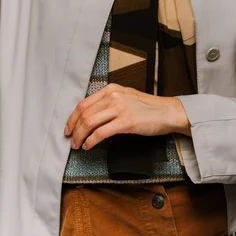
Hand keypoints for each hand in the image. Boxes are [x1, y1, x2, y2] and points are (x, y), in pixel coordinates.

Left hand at [64, 83, 191, 150]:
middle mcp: (113, 96)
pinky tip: (88, 146)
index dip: (72, 117)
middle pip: (84, 114)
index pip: (83, 103)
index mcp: (111, 89)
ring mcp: (119, 108)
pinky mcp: (125, 122)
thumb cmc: (148, 107)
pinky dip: (91, 141)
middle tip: (70, 139)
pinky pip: (100, 133)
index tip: (68, 127)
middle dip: (73, 129)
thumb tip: (91, 115)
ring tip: (77, 145)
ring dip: (79, 137)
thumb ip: (109, 101)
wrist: (167, 112)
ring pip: (89, 123)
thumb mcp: (126, 96)